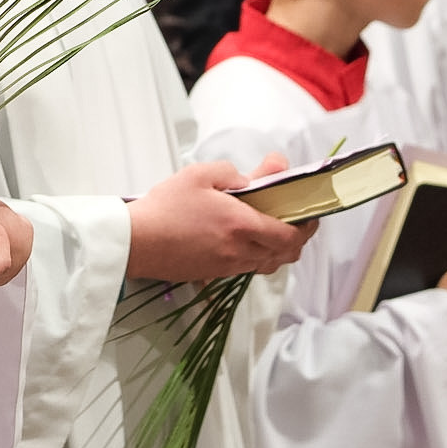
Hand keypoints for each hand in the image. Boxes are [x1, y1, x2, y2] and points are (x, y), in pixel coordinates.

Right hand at [122, 158, 316, 282]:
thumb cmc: (165, 206)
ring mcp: (227, 266)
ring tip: (268, 228)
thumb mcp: (200, 175)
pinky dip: (255, 256)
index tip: (310, 213)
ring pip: (268, 264)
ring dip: (276, 249)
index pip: (291, 235)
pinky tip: (242, 239)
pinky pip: (247, 267)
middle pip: (286, 255)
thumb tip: (260, 175)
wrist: (136, 241)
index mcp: (242, 225)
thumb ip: (234, 173)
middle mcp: (241, 251)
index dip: (308, 226)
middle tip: (293, 220)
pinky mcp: (213, 274)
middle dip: (297, 239)